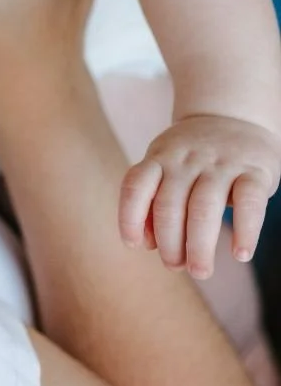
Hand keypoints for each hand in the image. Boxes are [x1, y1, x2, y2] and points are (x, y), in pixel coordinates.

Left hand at [120, 114, 280, 276]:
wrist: (234, 115)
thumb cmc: (193, 156)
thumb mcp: (165, 165)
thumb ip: (153, 199)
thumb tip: (145, 243)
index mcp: (160, 158)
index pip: (135, 186)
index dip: (130, 217)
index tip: (134, 245)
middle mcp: (186, 160)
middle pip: (170, 205)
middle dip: (169, 243)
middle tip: (175, 266)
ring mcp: (220, 163)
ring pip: (204, 208)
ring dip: (199, 245)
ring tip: (199, 271)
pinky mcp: (254, 171)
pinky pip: (248, 203)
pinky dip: (244, 231)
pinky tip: (240, 254)